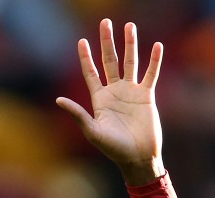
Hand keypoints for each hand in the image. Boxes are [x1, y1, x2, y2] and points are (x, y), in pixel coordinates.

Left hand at [56, 19, 164, 185]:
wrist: (137, 158)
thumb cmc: (113, 149)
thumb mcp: (92, 131)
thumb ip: (77, 114)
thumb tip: (58, 100)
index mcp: (99, 99)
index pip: (90, 73)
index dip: (85, 57)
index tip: (81, 41)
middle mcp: (114, 92)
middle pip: (109, 61)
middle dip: (107, 42)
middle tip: (105, 22)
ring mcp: (131, 92)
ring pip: (130, 62)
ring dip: (130, 44)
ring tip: (129, 26)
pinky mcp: (147, 96)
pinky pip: (151, 74)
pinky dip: (154, 61)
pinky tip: (157, 46)